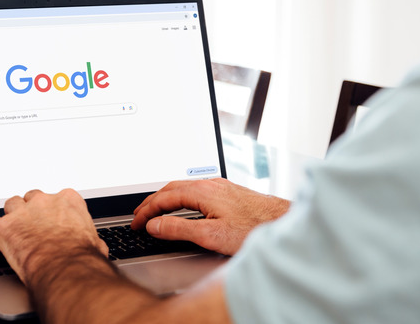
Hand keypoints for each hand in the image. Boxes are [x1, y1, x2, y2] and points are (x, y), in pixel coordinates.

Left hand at [0, 189, 108, 283]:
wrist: (65, 269)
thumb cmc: (81, 257)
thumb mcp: (94, 242)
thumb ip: (90, 238)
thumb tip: (97, 248)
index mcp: (68, 200)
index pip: (57, 197)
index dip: (52, 211)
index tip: (52, 221)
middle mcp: (44, 201)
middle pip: (32, 198)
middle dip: (31, 211)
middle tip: (32, 227)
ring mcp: (22, 212)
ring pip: (11, 205)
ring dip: (11, 217)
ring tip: (13, 231)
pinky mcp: (4, 228)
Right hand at [131, 178, 290, 255]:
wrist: (283, 222)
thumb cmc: (253, 228)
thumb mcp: (210, 235)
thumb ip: (179, 229)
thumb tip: (155, 225)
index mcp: (201, 191)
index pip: (164, 198)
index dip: (146, 211)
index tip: (136, 222)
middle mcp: (210, 184)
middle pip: (171, 188)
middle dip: (152, 202)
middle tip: (139, 215)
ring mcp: (220, 186)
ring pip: (184, 187)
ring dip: (166, 198)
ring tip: (156, 210)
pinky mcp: (229, 191)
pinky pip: (196, 189)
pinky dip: (181, 197)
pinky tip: (185, 205)